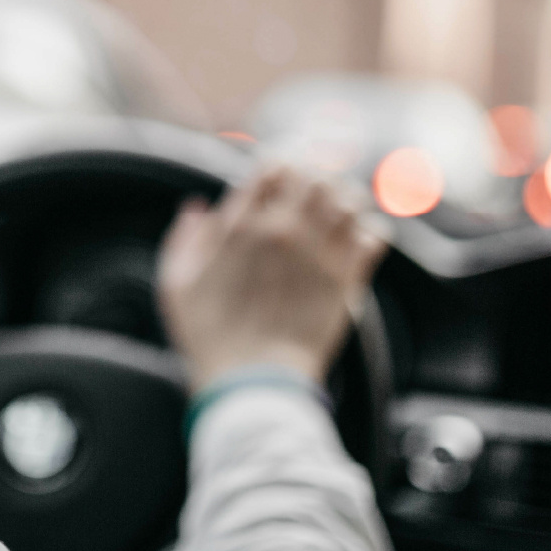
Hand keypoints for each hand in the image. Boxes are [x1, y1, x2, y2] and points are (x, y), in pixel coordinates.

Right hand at [156, 165, 386, 388]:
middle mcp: (284, 230)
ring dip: (345, 200)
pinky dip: (370, 231)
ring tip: (339, 211)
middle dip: (314, 179)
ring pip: (349, 200)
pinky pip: (374, 236)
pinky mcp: (347, 281)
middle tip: (312, 192)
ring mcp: (319, 254)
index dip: (277, 168)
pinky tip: (360, 238)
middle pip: (314, 176)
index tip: (278, 179)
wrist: (251, 382)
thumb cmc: (208, 337)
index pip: (271, 168)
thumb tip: (198, 208)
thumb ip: (184, 237)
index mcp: (241, 225)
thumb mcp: (175, 284)